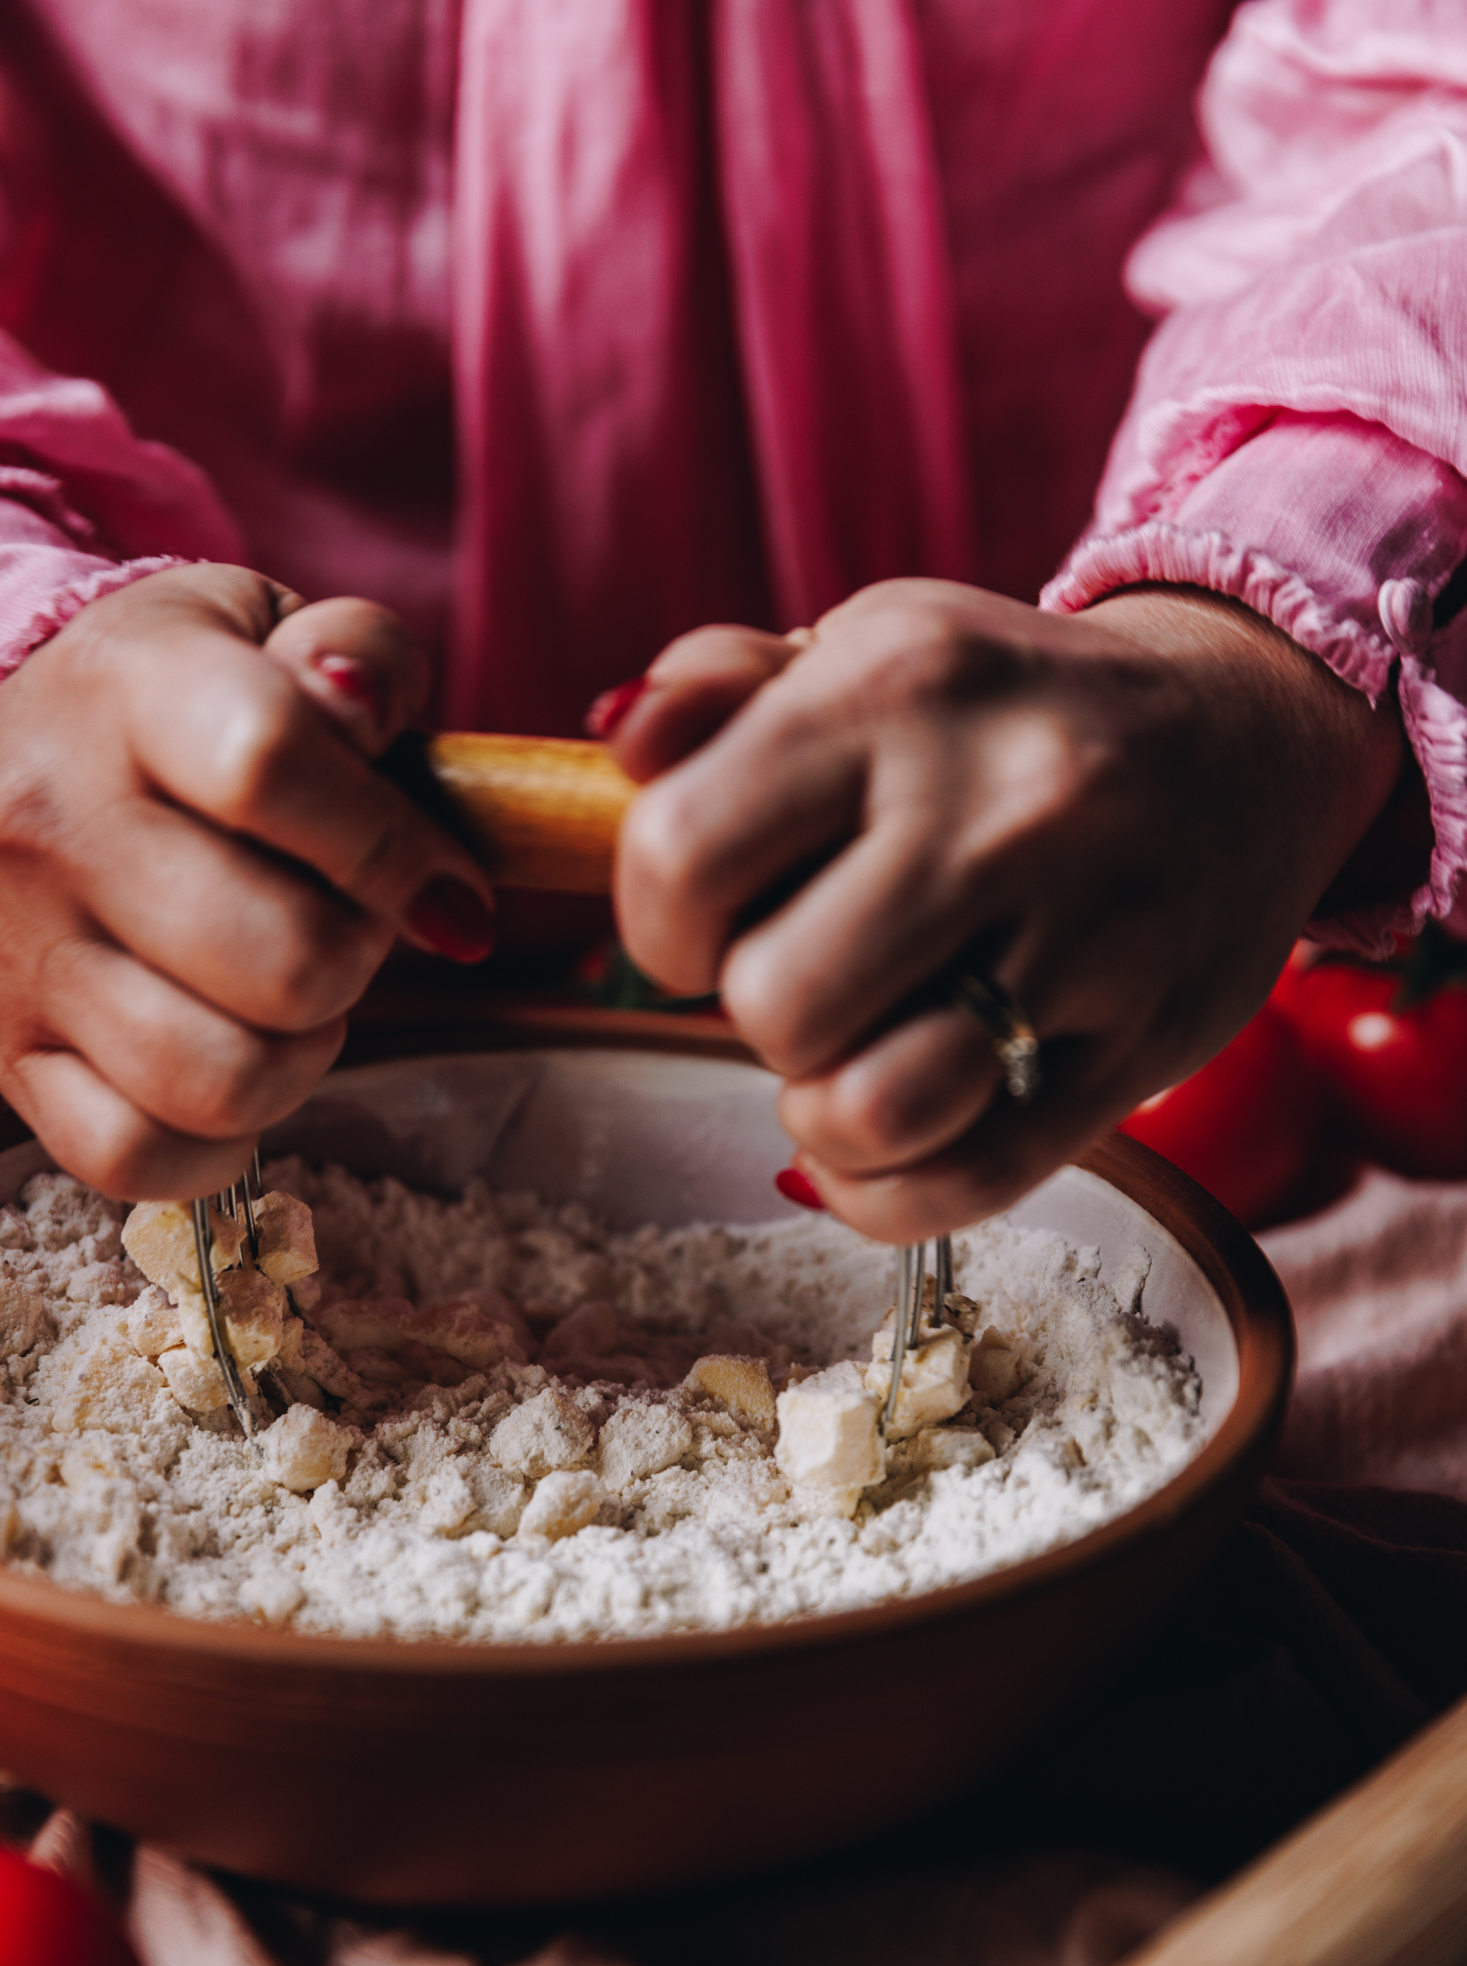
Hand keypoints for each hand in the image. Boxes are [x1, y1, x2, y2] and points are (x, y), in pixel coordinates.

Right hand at [0, 564, 493, 1198]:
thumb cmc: (172, 706)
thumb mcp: (259, 631)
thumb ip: (354, 652)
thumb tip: (366, 710)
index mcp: (128, 693)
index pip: (272, 764)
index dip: (393, 844)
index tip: (443, 883)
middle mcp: (50, 824)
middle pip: (284, 960)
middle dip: (362, 956)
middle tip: (351, 927)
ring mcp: (20, 955)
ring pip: (227, 1079)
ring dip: (304, 1054)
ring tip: (292, 996)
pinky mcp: (6, 1058)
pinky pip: (140, 1157)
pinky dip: (219, 1142)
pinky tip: (236, 1069)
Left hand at [610, 580, 1407, 1239]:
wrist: (1251, 737)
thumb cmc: (1011, 708)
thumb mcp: (874, 648)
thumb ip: (722, 687)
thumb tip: (613, 739)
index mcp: (901, 683)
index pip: (682, 856)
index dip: (658, 922)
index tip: (708, 921)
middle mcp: (999, 805)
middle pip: (771, 1003)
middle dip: (755, 1014)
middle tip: (809, 975)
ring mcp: (1085, 937)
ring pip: (869, 1111)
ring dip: (826, 1113)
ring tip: (857, 1056)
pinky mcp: (1142, 1048)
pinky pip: (967, 1186)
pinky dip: (886, 1194)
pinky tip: (885, 1145)